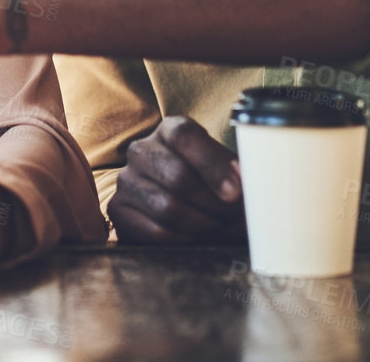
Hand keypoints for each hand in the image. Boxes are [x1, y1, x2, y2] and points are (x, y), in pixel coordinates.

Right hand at [108, 116, 245, 244]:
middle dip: (213, 204)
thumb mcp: (222, 167)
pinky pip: (153, 231)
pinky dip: (183, 239)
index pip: (185, 136)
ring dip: (201, 224)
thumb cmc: (206, 182)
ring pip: (166, 206)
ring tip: (218, 228)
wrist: (174, 200)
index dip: (213, 165)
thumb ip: (237, 174)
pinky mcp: (118, 209)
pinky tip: (196, 237)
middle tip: (233, 219)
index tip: (236, 193)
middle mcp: (142, 150)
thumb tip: (251, 189)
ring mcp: (126, 179)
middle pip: (177, 176)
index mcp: (170, 129)